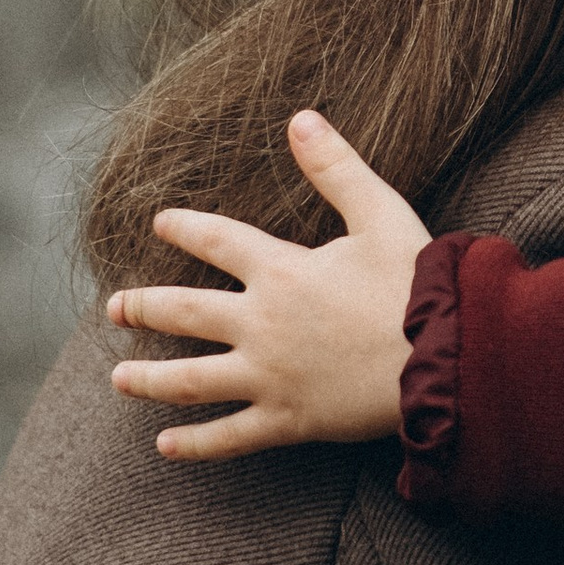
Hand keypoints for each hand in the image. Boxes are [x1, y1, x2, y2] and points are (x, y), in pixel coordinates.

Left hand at [107, 111, 432, 460]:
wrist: (448, 358)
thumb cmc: (419, 284)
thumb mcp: (381, 214)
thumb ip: (336, 168)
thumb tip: (300, 119)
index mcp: (281, 271)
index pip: (217, 241)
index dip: (184, 228)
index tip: (159, 223)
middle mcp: (261, 324)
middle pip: (185, 313)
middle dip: (144, 308)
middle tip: (115, 309)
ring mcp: (269, 376)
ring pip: (192, 379)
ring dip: (149, 379)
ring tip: (119, 378)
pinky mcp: (288, 419)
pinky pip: (230, 436)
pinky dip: (196, 444)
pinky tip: (166, 446)